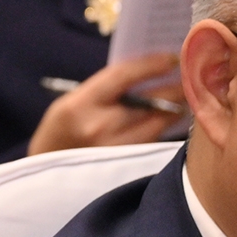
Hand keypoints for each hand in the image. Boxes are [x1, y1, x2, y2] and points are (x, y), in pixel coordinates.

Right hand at [29, 52, 184, 155]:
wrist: (44, 178)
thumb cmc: (60, 134)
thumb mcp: (71, 104)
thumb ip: (105, 89)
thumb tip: (148, 70)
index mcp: (79, 105)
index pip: (124, 75)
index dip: (152, 64)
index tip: (172, 58)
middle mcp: (98, 127)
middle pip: (150, 101)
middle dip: (174, 86)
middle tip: (192, 74)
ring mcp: (114, 150)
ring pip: (158, 123)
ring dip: (176, 107)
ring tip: (186, 95)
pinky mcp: (127, 167)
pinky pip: (155, 141)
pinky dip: (166, 126)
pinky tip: (173, 117)